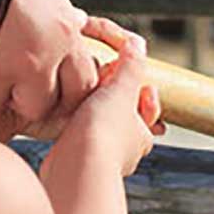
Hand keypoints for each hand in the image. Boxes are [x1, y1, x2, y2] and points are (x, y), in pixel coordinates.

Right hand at [0, 0, 98, 141]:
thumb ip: (63, 12)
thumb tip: (78, 20)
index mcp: (67, 30)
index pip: (81, 86)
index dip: (62, 89)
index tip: (46, 81)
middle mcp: (45, 53)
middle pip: (43, 105)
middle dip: (26, 96)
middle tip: (9, 77)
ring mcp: (9, 62)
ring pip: (1, 103)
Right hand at [59, 35, 162, 176]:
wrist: (74, 169)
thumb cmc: (103, 134)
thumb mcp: (122, 88)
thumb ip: (131, 65)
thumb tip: (138, 44)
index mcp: (142, 135)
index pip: (149, 109)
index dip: (139, 90)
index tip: (125, 80)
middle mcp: (125, 152)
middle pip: (122, 117)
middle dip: (112, 100)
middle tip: (102, 86)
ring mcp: (100, 159)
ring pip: (99, 128)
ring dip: (91, 113)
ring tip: (82, 98)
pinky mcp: (76, 163)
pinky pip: (78, 139)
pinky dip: (73, 127)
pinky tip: (64, 117)